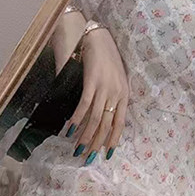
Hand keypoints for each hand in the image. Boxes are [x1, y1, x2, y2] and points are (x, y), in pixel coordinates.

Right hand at [66, 28, 129, 163]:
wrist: (97, 36)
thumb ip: (110, 97)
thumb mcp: (114, 79)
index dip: (113, 140)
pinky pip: (85, 105)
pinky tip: (70, 129)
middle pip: (107, 125)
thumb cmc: (104, 58)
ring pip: (96, 118)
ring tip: (77, 149)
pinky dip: (77, 119)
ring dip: (85, 136)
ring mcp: (105, 87)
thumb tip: (99, 117)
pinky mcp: (92, 81)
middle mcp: (117, 93)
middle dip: (96, 144)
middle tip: (86, 158)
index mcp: (124, 94)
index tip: (106, 155)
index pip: (120, 123)